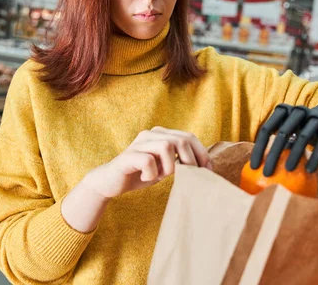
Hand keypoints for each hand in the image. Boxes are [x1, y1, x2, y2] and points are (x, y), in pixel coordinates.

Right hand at [83, 127, 210, 198]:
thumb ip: (180, 161)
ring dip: (170, 167)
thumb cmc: (140, 174)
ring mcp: (139, 143)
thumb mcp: (165, 167)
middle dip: (190, 160)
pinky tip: (146, 178)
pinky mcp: (128, 156)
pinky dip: (152, 173)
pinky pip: (149, 161)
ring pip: (166, 147)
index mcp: (161, 134)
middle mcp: (151, 134)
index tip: (208, 171)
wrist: (110, 182)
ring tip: (161, 176)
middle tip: (187, 176)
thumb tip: (205, 165)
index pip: (189, 137)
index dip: (202, 153)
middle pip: (181, 140)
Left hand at [250, 104, 317, 176]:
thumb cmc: (301, 129)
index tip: (254, 167)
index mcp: (284, 111)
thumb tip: (257, 169)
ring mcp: (316, 117)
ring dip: (295, 155)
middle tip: (267, 173)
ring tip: (288, 171)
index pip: (267, 129)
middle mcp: (299, 111)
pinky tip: (310, 171)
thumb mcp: (288, 130)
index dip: (259, 147)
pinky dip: (315, 157)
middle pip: (283, 132)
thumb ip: (275, 142)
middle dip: (274, 154)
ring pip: (303, 137)